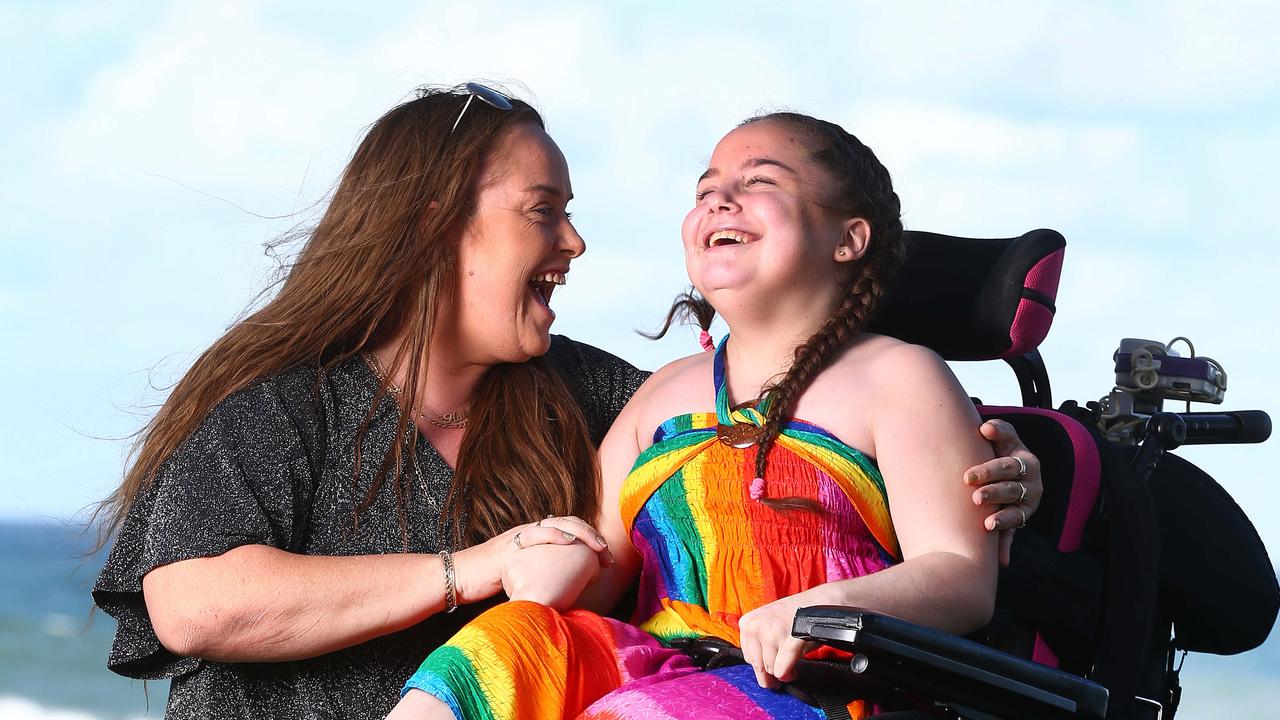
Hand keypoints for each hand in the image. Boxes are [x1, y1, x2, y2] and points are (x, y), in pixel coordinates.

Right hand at [453, 515, 612, 604]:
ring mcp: (520, 535)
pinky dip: (555, 534)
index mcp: (536, 538)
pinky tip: (569, 541)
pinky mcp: (511, 544)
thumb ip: (543, 575)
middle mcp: (529, 532)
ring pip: (557, 524)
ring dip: (580, 533)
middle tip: (606, 552)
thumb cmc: (490, 581)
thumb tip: (567, 590)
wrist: (459, 577)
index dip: (589, 539)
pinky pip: (536, 533)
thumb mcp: (524, 574)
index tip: (605, 556)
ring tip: (597, 546)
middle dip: (590, 535)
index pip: (569, 530)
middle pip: (568, 523)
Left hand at [737, 593, 815, 689]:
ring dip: (783, 672)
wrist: (818, 603)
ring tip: (791, 662)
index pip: (748, 658)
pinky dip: (789, 675)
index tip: (771, 666)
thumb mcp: (767, 623)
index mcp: (748, 623)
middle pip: (758, 666)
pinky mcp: (789, 642)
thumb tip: (760, 674)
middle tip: (782, 670)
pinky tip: (794, 669)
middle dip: (771, 673)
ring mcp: (772, 634)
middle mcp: (756, 627)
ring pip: (771, 670)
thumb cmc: (794, 615)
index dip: (761, 666)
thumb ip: (758, 643)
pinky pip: (782, 671)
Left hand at [964, 419, 1042, 565]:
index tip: (967, 477)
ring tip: (987, 525)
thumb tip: (985, 428)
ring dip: (1002, 520)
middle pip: (1010, 490)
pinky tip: (1000, 560)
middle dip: (993, 494)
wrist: (1008, 469)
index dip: (988, 471)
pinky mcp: (1020, 521)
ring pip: (1016, 513)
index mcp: (1026, 462)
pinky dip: (1006, 547)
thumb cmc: (1000, 450)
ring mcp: (1028, 505)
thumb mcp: (1004, 439)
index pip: (1007, 467)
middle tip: (975, 498)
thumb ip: (998, 431)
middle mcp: (1031, 485)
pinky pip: (1014, 535)